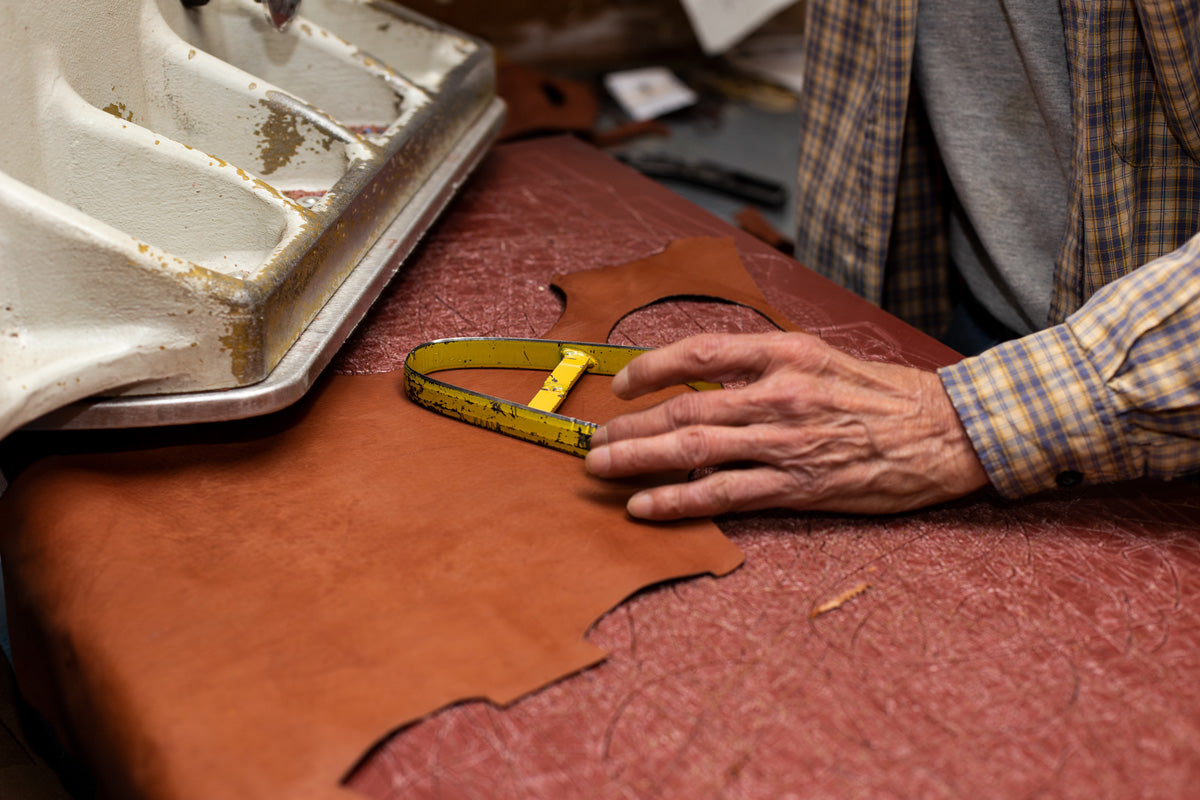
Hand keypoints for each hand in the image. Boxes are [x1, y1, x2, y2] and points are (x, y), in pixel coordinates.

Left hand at [585, 332, 988, 518]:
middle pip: (684, 408)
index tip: (621, 382)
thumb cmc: (887, 396)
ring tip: (601, 469)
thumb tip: (706, 376)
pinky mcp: (798, 487)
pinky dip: (677, 502)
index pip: (699, 351)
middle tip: (594, 440)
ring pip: (693, 450)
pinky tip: (645, 507)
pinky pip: (724, 495)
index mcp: (785, 353)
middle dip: (630, 426)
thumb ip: (766, 364)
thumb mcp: (824, 358)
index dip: (650, 366)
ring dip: (638, 460)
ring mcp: (786, 443)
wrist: (950, 432)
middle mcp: (779, 394)